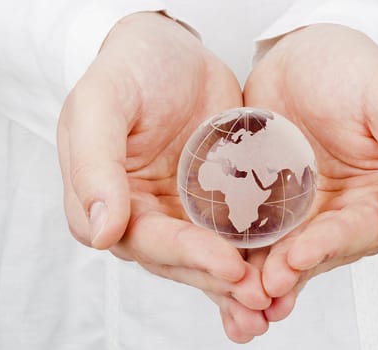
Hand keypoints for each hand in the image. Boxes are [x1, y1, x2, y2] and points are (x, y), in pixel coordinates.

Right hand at [57, 12, 269, 341]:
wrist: (172, 52)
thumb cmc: (129, 70)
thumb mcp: (100, 103)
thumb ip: (94, 164)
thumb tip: (100, 232)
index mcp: (107, 201)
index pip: (144, 240)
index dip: (185, 256)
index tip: (227, 266)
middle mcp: (144, 215)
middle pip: (180, 259)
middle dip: (218, 281)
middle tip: (260, 297)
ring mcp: (181, 211)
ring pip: (208, 257)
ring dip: (238, 284)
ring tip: (273, 303)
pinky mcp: (215, 202)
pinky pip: (235, 234)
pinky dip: (256, 257)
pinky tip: (283, 277)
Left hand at [243, 24, 377, 320]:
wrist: (299, 55)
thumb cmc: (351, 70)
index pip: (360, 230)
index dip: (331, 246)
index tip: (301, 256)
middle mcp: (340, 210)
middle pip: (319, 250)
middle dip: (291, 270)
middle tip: (265, 286)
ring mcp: (300, 209)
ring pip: (284, 250)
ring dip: (264, 274)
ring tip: (242, 293)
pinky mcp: (265, 202)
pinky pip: (253, 230)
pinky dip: (240, 250)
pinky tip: (222, 265)